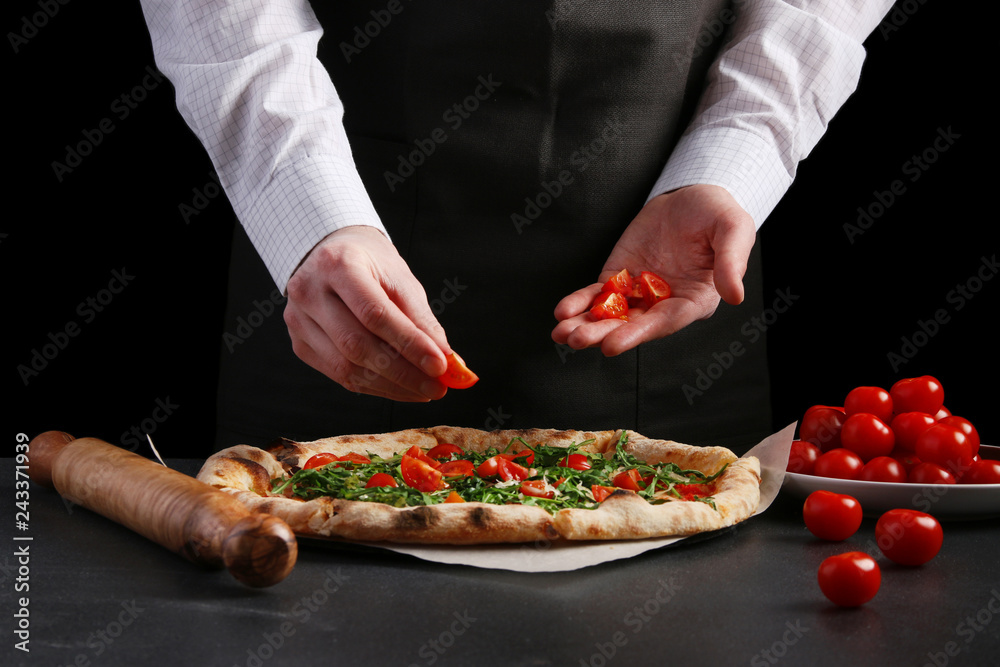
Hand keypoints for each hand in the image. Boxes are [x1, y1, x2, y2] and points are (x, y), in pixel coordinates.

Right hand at [283, 225, 450, 400]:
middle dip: (403, 373)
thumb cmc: (371, 265)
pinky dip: (374, 387)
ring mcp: (298, 320)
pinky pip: (339, 375)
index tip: (441, 366)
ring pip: (346, 367)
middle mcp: (309, 291)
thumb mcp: (401, 279)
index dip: (410, 343)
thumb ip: (421, 319)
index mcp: (338, 264)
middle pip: (356, 345)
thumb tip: (445, 361)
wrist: (330, 254)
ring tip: (423, 390)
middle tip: (437, 387)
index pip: (375, 314)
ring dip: (391, 386)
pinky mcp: (300, 344)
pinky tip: (399, 388)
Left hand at [551, 184, 756, 355]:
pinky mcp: (620, 276)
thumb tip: (734, 295)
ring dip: (586, 326)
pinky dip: (580, 303)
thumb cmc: (719, 214)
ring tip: (560, 334)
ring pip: (611, 315)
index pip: (664, 322)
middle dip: (602, 334)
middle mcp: (665, 303)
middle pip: (631, 325)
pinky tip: (562, 313)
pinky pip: (597, 294)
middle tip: (576, 340)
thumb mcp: (734, 229)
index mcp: (695, 300)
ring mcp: (640, 292)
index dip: (638, 334)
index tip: (612, 345)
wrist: (692, 195)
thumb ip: (731, 262)